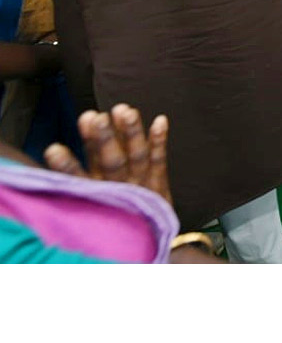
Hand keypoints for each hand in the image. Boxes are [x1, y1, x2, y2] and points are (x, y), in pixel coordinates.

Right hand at [43, 103, 171, 205]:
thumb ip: (76, 177)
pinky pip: (160, 159)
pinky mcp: (159, 182)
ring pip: (137, 156)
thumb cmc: (109, 214)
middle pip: (111, 162)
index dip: (66, 165)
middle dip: (103, 139)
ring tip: (125, 110)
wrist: (143, 240)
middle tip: (95, 117)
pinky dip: (160, 141)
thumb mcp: (90, 201)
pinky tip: (161, 119)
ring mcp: (141, 185)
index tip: (53, 148)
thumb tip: (52, 150)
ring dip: (131, 132)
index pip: (78, 179)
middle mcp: (118, 189)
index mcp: (96, 194)